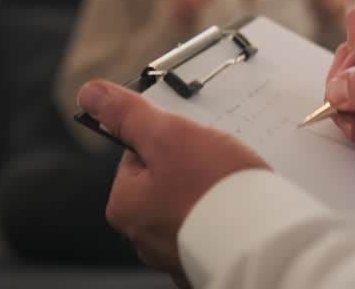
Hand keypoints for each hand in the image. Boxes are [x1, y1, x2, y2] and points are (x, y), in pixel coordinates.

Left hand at [77, 80, 269, 279]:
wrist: (262, 240)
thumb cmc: (214, 192)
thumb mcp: (169, 137)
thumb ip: (130, 115)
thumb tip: (92, 94)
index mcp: (125, 206)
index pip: (140, 155)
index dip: (169, 139)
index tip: (191, 141)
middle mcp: (144, 237)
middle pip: (167, 182)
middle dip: (192, 168)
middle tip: (216, 164)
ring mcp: (176, 252)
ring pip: (192, 206)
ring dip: (211, 195)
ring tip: (232, 188)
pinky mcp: (207, 260)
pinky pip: (213, 228)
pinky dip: (225, 218)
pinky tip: (240, 211)